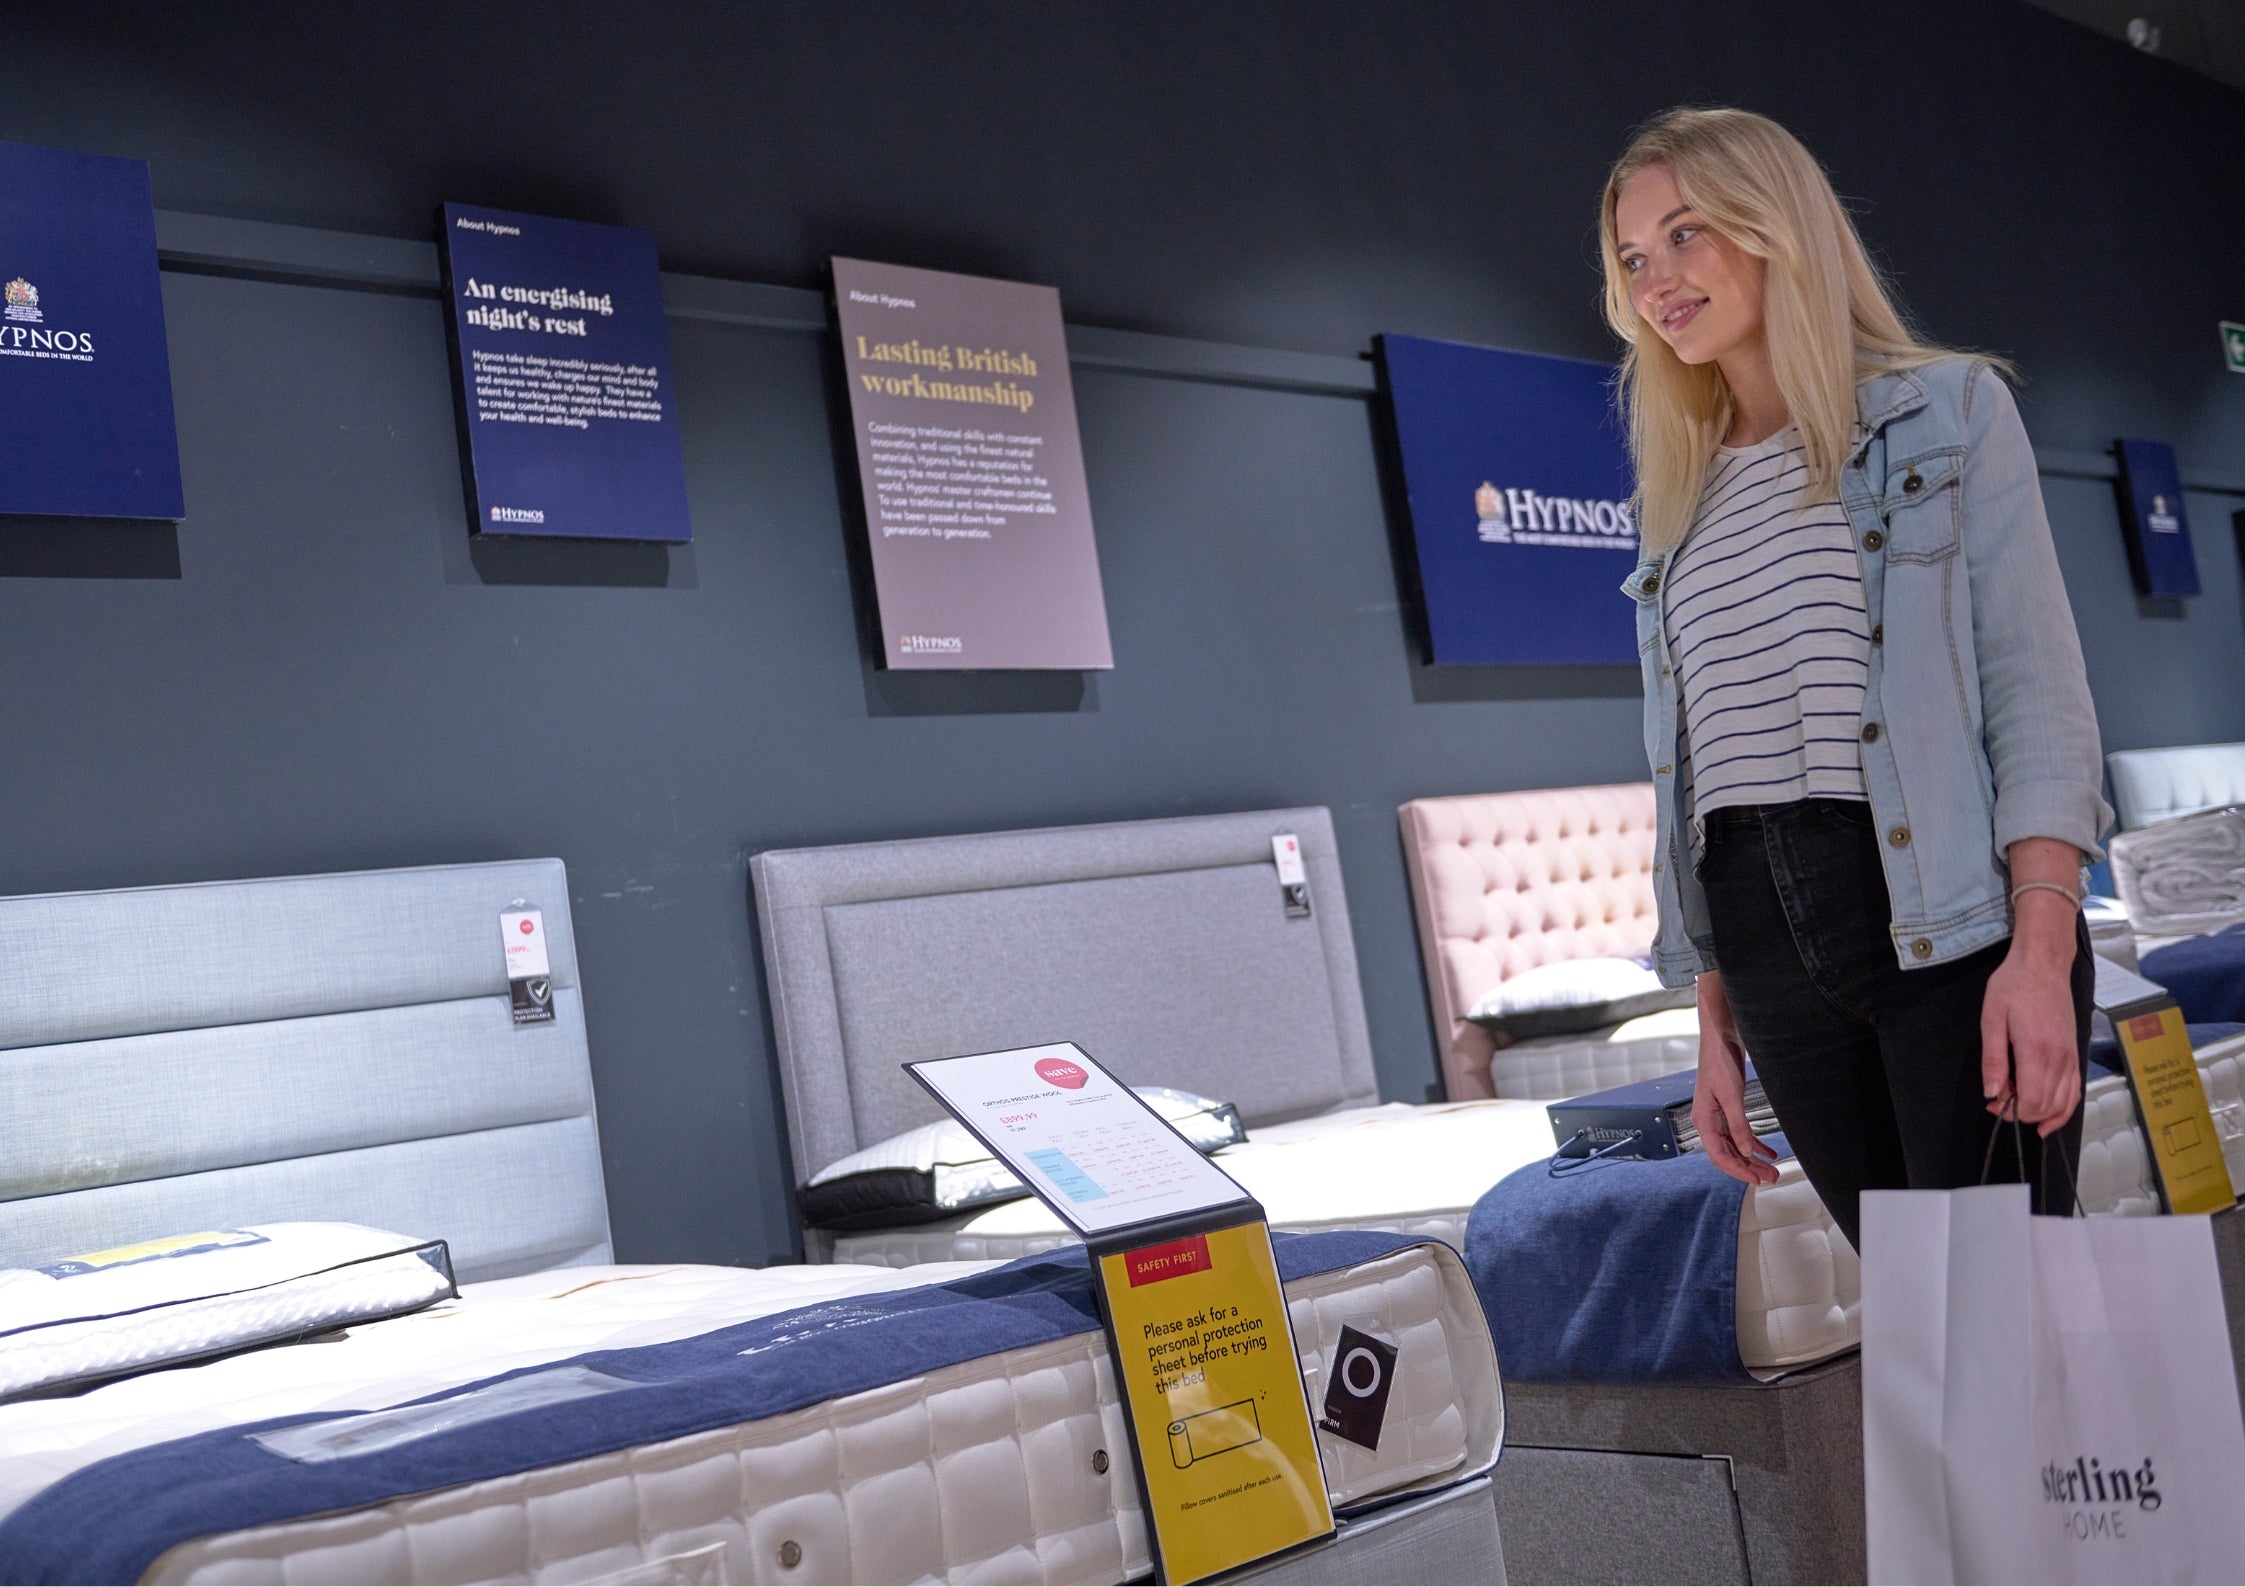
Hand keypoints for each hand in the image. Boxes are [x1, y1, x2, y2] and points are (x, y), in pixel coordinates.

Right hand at [1692, 971, 1779, 1185]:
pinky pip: (1740, 1133)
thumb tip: (1747, 1153)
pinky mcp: (1729, 1107)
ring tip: (1772, 1169)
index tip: (1757, 1180)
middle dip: (1749, 1168)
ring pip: (1736, 1146)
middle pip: (1728, 1154)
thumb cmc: (1719, 1061)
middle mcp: (1709, 1121)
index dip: (1738, 1171)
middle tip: (1772, 1177)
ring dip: (1753, 1158)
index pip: (1718, 1156)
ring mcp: (1719, 1115)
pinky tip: (1768, 1150)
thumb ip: (1739, 1125)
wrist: (1721, 1036)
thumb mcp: (1732, 1095)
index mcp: (1704, 1120)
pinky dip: (1754, 1143)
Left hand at [1982, 937, 2081, 1137]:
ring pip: (2063, 1104)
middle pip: (2046, 1106)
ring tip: (2016, 1102)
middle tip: (1998, 1099)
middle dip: (2020, 1113)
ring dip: (2039, 1113)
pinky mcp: (2075, 1054)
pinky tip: (2048, 1117)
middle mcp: (2060, 1057)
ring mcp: (2071, 1057)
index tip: (1993, 1102)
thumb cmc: (2014, 986)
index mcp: (2036, 1049)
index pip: (2031, 1100)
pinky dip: (2062, 1109)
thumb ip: (1992, 1059)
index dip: (2010, 1110)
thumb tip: (1992, 1093)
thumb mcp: (1991, 1019)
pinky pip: (2075, 1092)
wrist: (2043, 965)